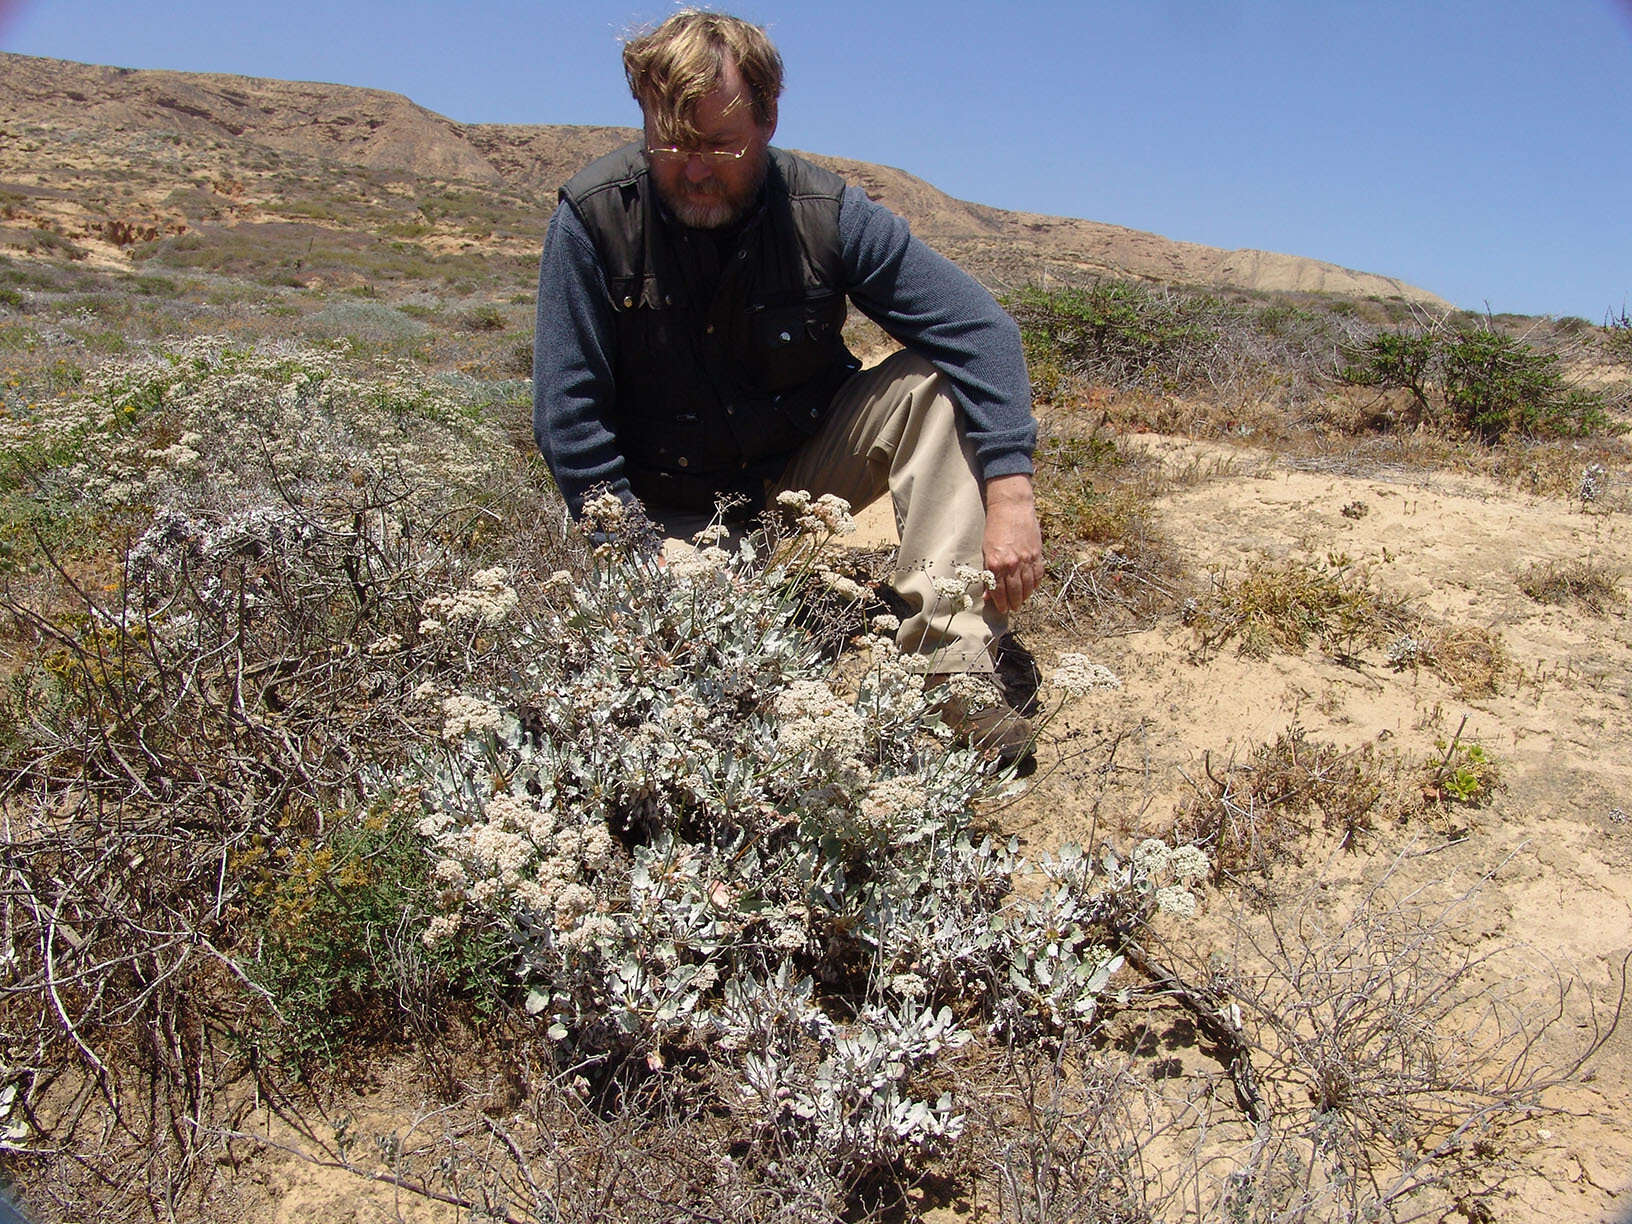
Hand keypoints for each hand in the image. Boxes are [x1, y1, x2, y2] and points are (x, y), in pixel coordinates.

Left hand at [982, 473, 1043, 614]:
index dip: (1000, 603)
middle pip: (1015, 592)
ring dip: (1024, 596)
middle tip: (1012, 608)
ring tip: (1021, 601)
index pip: (999, 591)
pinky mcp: (1037, 554)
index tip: (1001, 609)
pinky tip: (1031, 588)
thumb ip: (988, 573)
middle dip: (1013, 603)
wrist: (1012, 508)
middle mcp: (1012, 564)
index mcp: (996, 563)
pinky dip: (1035, 584)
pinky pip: (1038, 575)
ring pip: (1028, 586)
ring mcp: (1027, 559)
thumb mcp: (986, 550)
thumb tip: (988, 594)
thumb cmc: (995, 528)